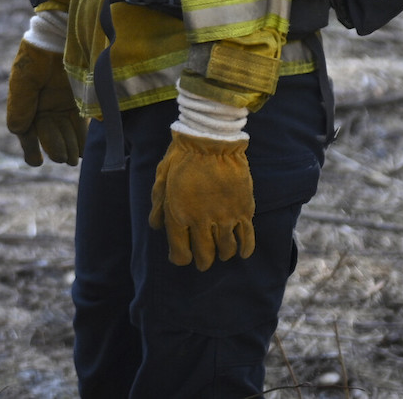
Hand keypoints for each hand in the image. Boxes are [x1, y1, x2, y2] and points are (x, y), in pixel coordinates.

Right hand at [6, 40, 84, 166]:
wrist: (60, 34)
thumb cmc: (37, 55)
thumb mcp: (24, 78)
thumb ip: (20, 104)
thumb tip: (16, 131)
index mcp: (26, 104)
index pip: (27, 132)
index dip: (30, 149)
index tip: (36, 162)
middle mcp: (43, 108)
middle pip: (48, 135)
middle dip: (54, 148)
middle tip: (63, 158)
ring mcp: (61, 105)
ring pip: (64, 133)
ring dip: (68, 147)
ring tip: (72, 158)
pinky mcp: (77, 101)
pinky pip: (78, 124)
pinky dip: (79, 137)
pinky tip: (81, 149)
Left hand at [148, 131, 254, 269]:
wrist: (211, 140)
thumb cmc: (182, 157)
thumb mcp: (161, 179)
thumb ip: (158, 206)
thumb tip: (156, 226)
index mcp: (178, 214)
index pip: (180, 252)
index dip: (180, 259)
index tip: (182, 258)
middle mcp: (202, 220)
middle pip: (205, 255)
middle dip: (202, 262)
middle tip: (203, 262)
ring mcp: (225, 216)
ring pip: (226, 249)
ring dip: (222, 255)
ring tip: (220, 253)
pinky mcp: (244, 210)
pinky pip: (247, 238)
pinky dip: (245, 249)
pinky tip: (242, 253)